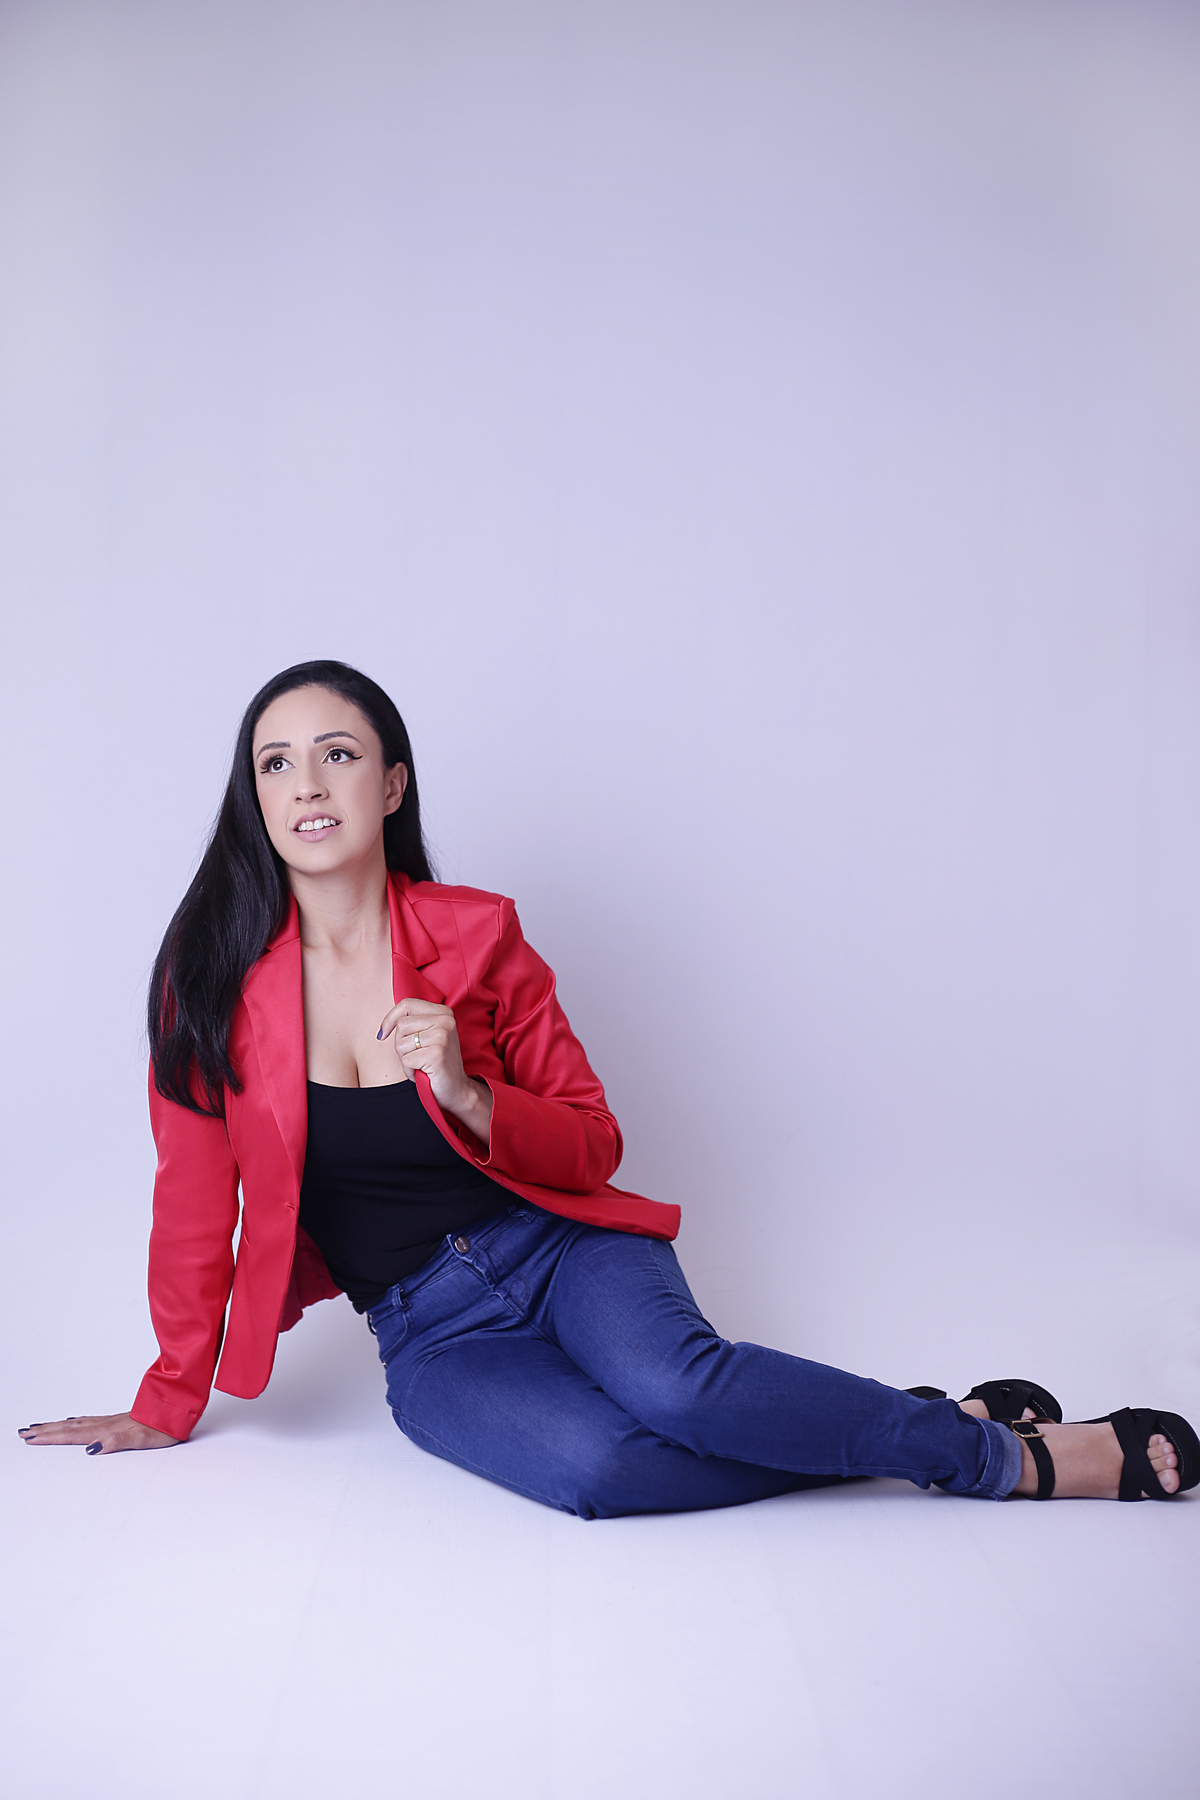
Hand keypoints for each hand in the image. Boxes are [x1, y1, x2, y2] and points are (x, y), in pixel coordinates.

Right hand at [17, 1412, 179, 1454]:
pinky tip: (72, 1421)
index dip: (50, 1438)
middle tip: (24, 1432)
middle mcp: (105, 1424)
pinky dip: (75, 1422)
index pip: (72, 1435)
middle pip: (68, 1428)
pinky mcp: (117, 1420)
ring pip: (76, 1423)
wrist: (177, 1411)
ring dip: (56, 1426)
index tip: (30, 1438)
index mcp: (107, 1430)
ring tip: (39, 1427)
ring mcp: (110, 1421)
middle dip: (45, 1431)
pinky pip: (88, 1421)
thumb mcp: (142, 1439)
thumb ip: (117, 1442)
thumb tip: (92, 1448)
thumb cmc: (162, 1428)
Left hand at [378, 997, 493, 1144]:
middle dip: (401, 1044)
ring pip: (401, 1044)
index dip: (390, 1018)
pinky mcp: (436, 1053)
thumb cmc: (438, 1063)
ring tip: (421, 1064)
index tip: (383, 1033)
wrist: (457, 1089)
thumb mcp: (429, 1035)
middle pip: (401, 1025)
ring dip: (405, 1059)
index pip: (407, 1004)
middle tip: (416, 1055)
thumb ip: (415, 1022)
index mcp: (444, 1012)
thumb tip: (384, 1026)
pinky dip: (409, 1071)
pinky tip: (423, 1072)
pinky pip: (406, 1060)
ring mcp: (442, 1036)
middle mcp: (445, 1020)